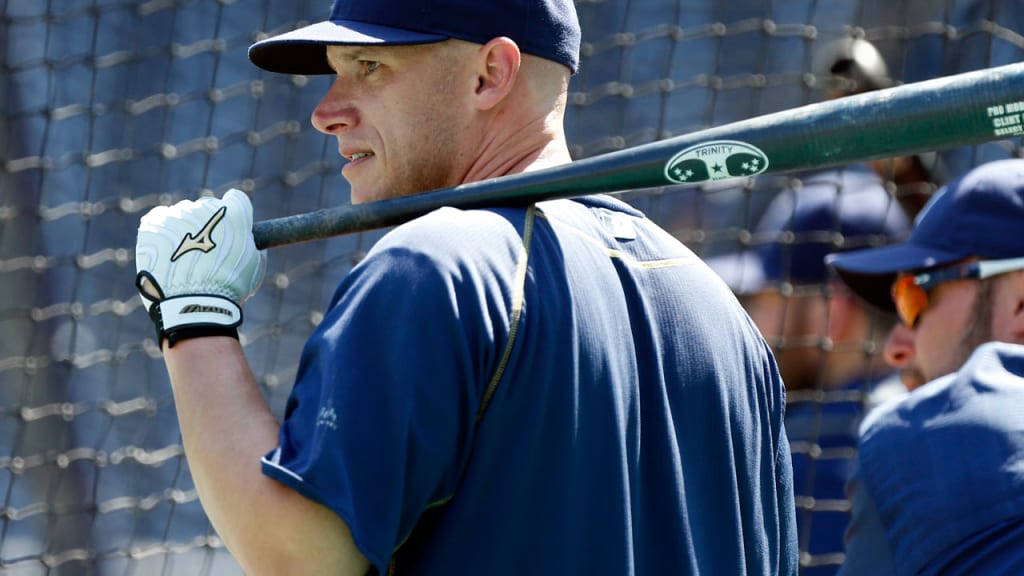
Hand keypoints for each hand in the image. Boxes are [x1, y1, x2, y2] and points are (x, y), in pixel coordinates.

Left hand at [135, 189, 265, 346]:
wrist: (193, 304)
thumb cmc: (229, 288)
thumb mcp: (254, 266)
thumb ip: (251, 244)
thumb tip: (248, 239)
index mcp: (234, 213)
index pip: (236, 199)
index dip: (235, 215)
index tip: (231, 228)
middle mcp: (205, 207)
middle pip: (207, 206)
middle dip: (209, 223)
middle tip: (207, 249)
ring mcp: (177, 214)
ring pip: (183, 214)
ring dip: (185, 229)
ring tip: (184, 257)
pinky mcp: (153, 224)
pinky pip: (158, 218)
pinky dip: (162, 230)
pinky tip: (167, 248)